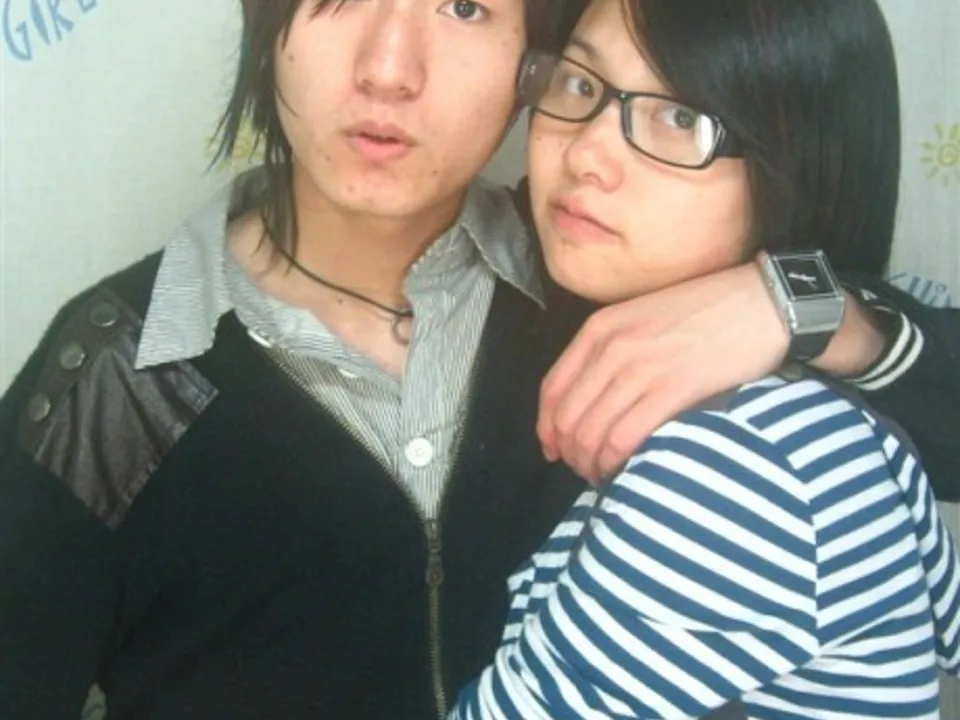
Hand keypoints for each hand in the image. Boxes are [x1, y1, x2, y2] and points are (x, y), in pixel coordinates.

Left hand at [537, 263, 787, 482]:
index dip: (546, 427)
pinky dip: (614, 462)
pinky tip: (622, 471)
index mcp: (599, 328)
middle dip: (568, 451)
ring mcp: (640, 367)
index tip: (553, 449)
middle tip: (582, 469)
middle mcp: (612, 347)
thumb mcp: (642, 317)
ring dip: (589, 462)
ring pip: (590, 431)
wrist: (763, 303)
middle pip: (567, 416)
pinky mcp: (672, 389)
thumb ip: (610, 351)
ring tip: (601, 474)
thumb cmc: (707, 312)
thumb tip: (590, 402)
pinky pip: (624, 437)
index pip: (553, 388)